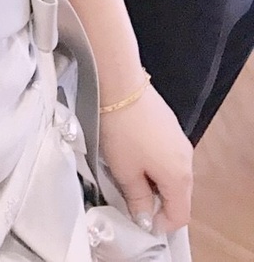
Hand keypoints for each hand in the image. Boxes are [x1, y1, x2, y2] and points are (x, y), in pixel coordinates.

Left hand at [99, 85, 192, 233]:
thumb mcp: (126, 172)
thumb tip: (145, 218)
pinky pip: (168, 155)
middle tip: (131, 198)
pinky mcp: (170, 126)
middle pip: (179, 195)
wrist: (121, 85)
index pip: (180, 215)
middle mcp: (187, 159)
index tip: (139, 219)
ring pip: (173, 174)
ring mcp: (180, 140)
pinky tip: (134, 153)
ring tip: (129, 174)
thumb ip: (138, 199)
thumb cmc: (123, 131)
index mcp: (179, 176)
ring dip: (155, 182)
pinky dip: (155, 163)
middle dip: (158, 202)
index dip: (160, 223)